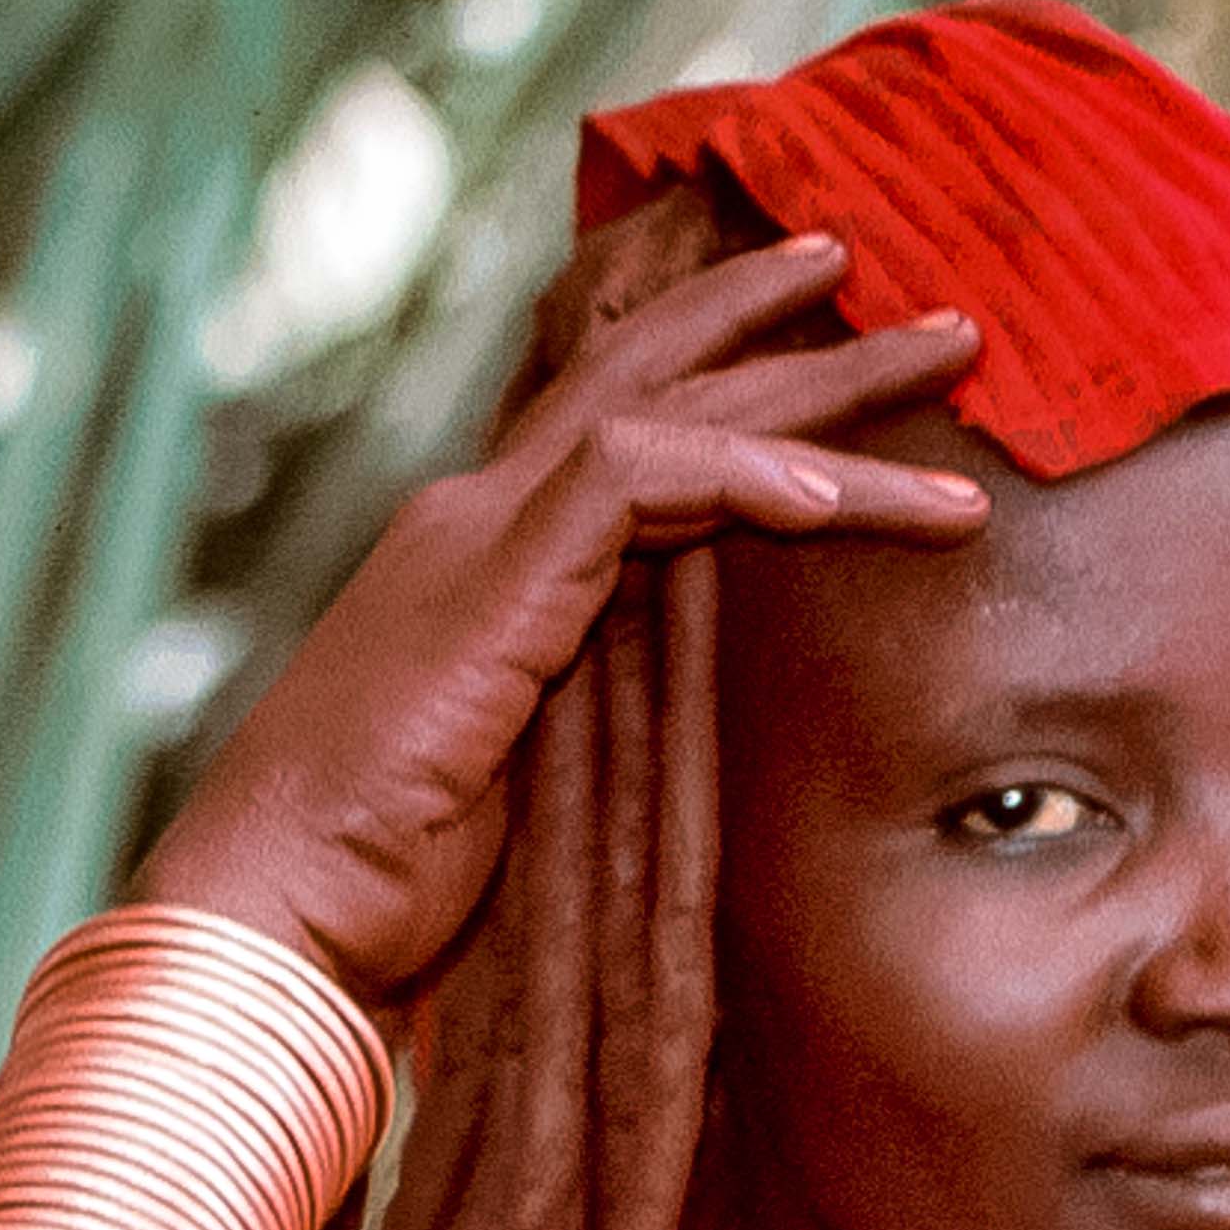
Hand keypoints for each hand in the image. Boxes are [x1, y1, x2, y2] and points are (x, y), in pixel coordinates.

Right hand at [132, 221, 986, 998]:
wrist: (282, 911)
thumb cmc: (395, 878)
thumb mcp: (542, 777)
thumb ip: (610, 715)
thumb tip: (709, 731)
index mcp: (497, 555)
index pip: (639, 422)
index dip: (748, 375)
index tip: (856, 348)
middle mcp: (485, 515)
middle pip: (671, 382)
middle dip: (809, 336)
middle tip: (947, 317)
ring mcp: (480, 536)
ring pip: (678, 412)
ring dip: (822, 390)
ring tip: (945, 360)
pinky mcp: (488, 583)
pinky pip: (635, 482)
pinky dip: (743, 477)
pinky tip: (835, 498)